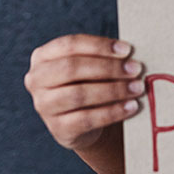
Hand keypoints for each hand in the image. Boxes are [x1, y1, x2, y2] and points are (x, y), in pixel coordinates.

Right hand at [24, 34, 145, 149]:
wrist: (83, 123)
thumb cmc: (90, 83)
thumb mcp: (91, 67)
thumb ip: (104, 57)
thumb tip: (131, 56)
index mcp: (43, 56)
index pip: (70, 45)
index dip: (99, 46)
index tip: (127, 50)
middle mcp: (36, 80)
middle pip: (72, 68)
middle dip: (108, 68)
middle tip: (136, 69)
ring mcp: (44, 105)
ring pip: (79, 94)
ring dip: (114, 90)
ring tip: (137, 88)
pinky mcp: (57, 128)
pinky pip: (86, 119)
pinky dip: (112, 112)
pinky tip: (131, 107)